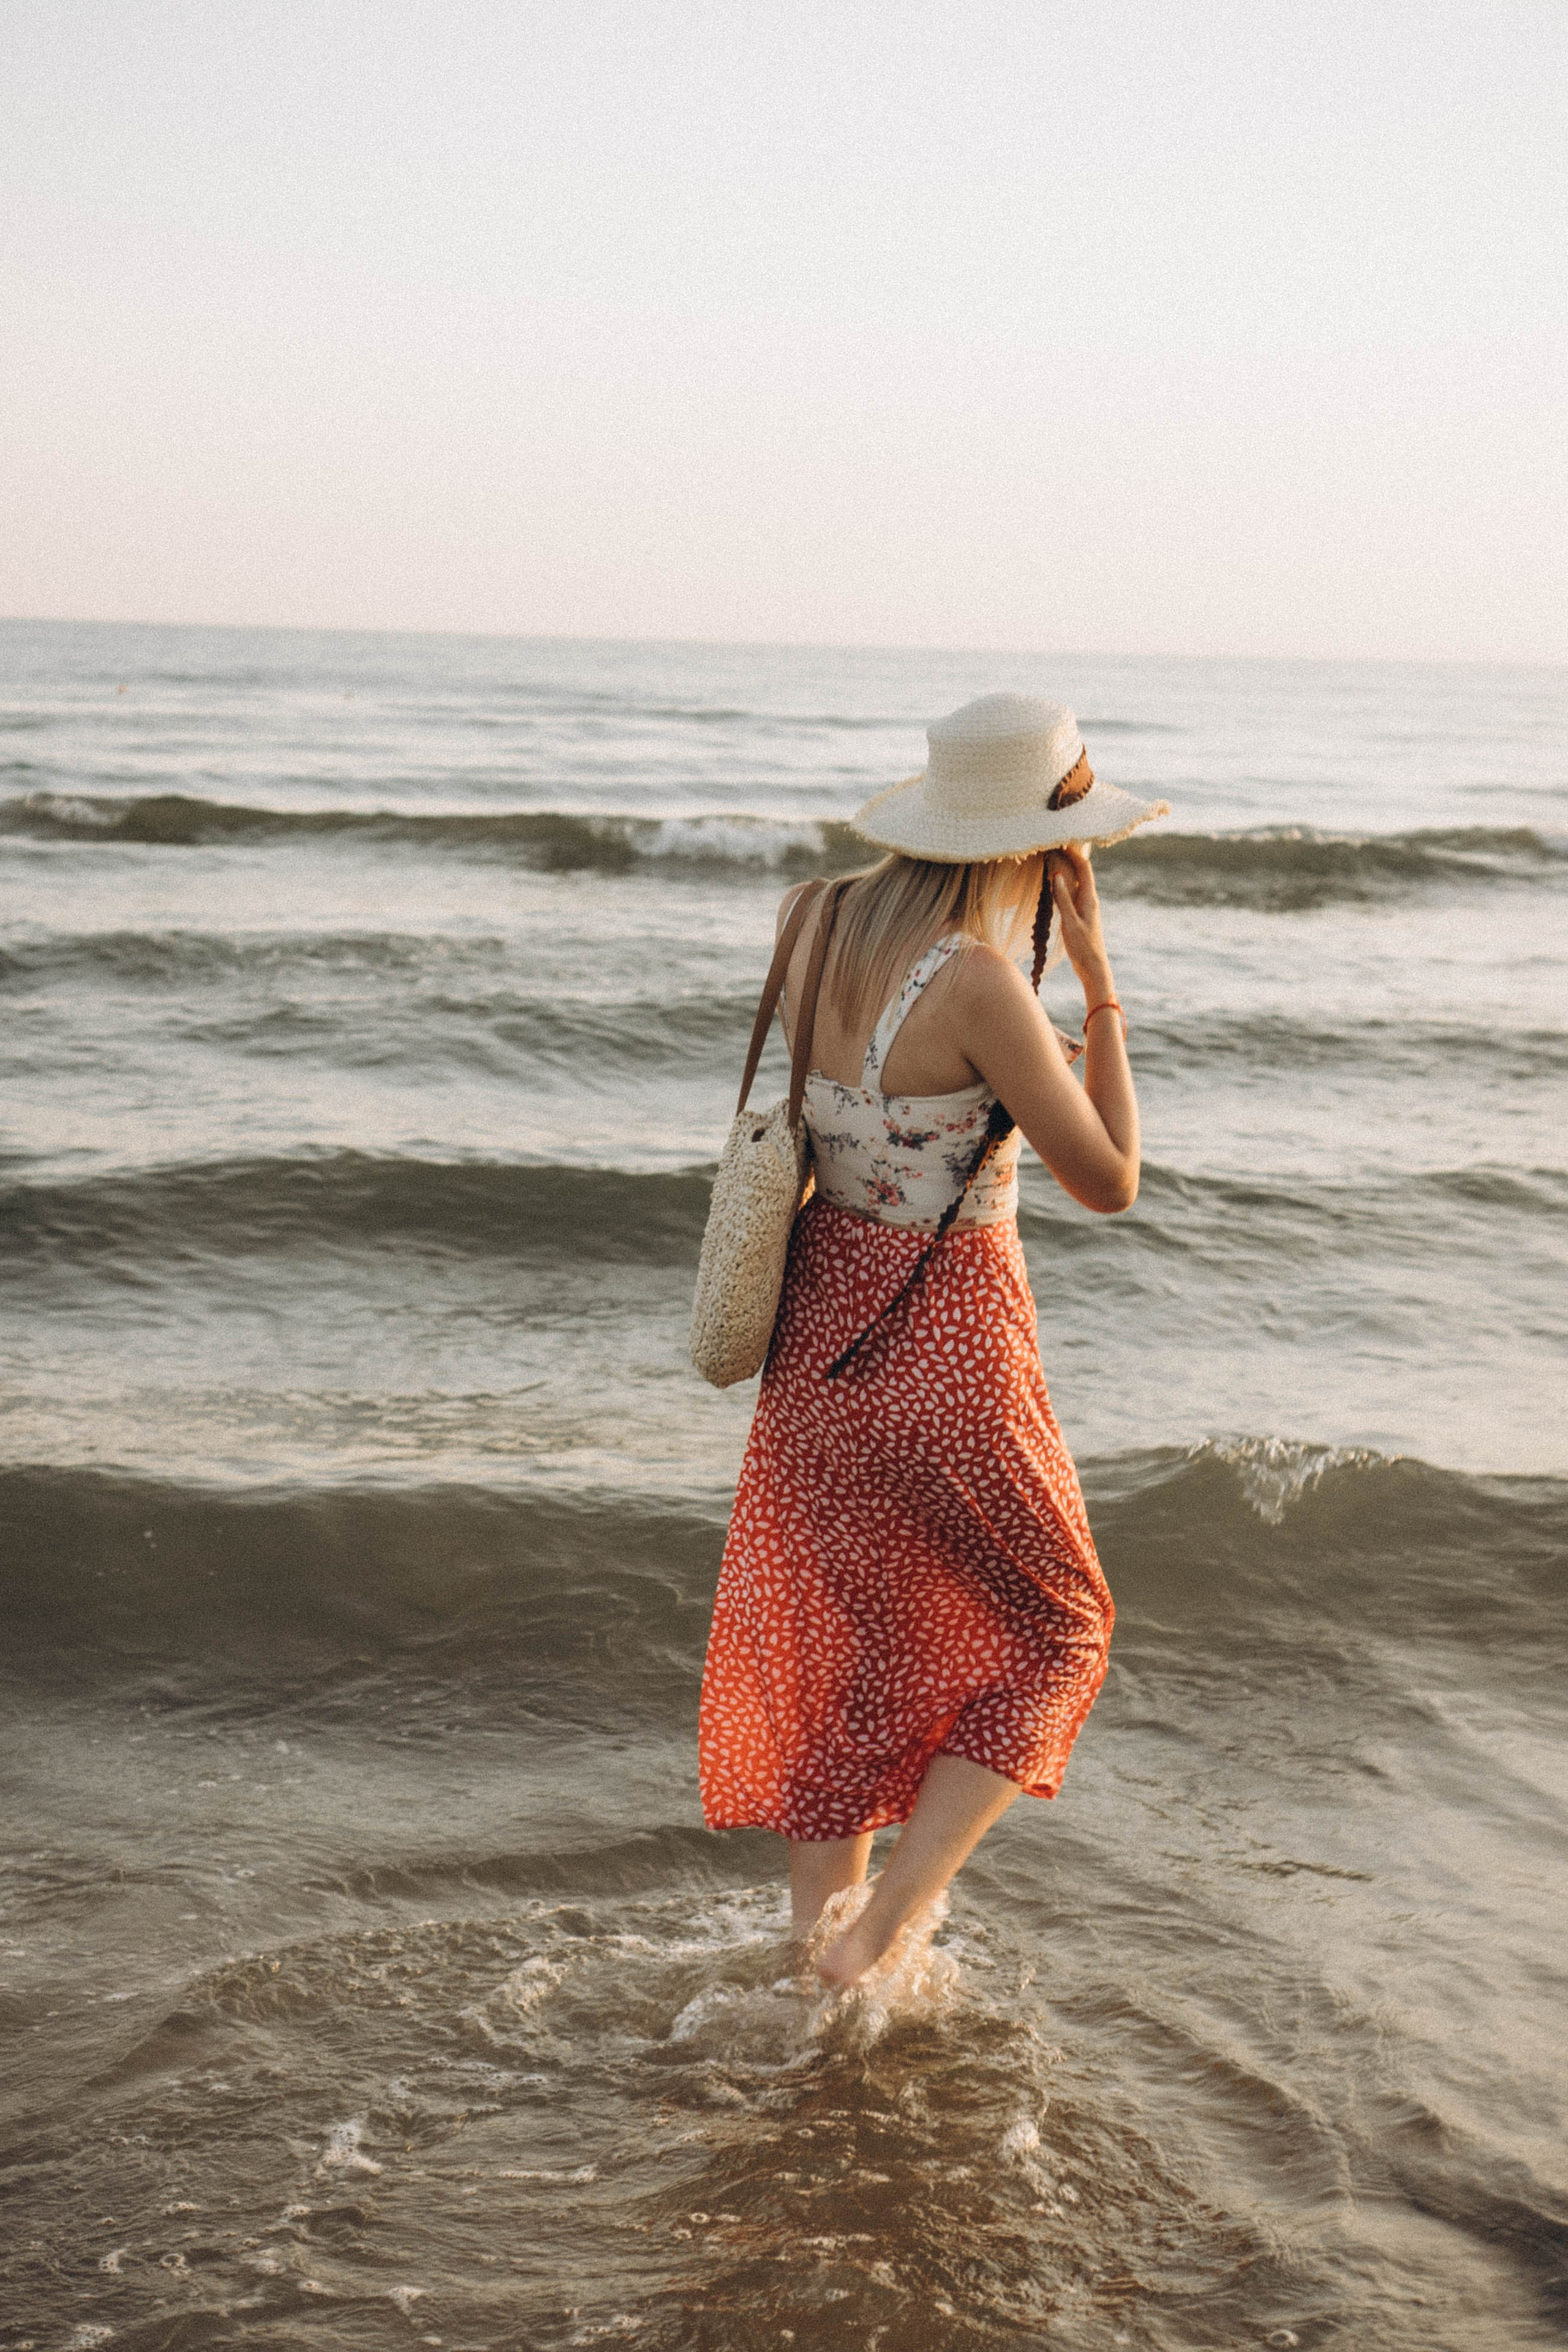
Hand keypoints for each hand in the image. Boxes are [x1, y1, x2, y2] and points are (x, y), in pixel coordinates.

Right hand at [1047, 846, 1110, 989]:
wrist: (1093, 968)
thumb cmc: (1083, 947)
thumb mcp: (1070, 923)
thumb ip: (1063, 899)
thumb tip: (1057, 875)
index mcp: (1089, 899)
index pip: (1084, 868)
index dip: (1074, 853)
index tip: (1061, 841)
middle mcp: (1089, 900)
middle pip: (1082, 871)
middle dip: (1071, 856)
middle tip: (1056, 844)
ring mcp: (1085, 907)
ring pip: (1077, 881)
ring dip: (1067, 868)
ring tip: (1055, 857)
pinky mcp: (1081, 915)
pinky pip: (1073, 892)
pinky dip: (1065, 883)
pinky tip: (1057, 883)